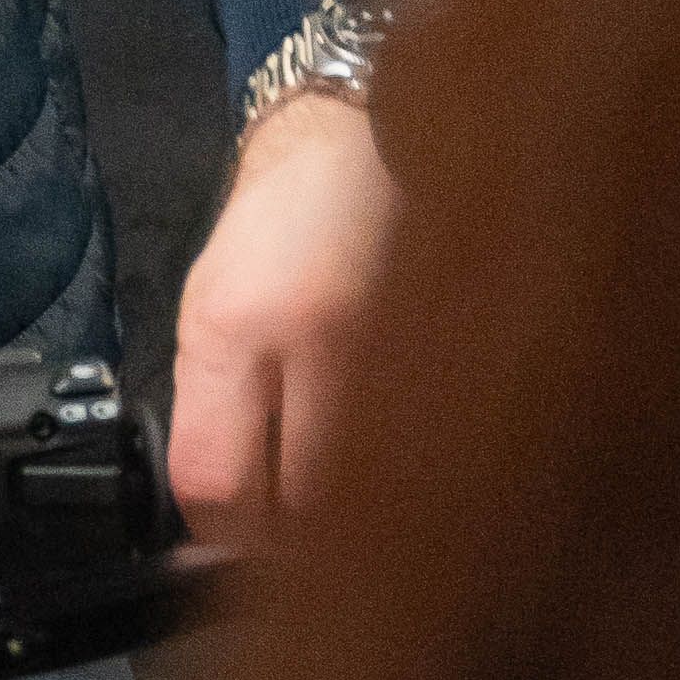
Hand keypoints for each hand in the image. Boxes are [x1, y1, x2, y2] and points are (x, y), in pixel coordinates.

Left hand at [167, 87, 397, 543]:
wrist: (367, 138)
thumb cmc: (281, 228)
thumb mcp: (213, 309)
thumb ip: (214, 410)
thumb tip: (223, 519)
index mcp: (234, 323)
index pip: (215, 483)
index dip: (223, 534)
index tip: (237, 541)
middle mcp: (316, 336)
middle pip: (303, 510)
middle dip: (298, 540)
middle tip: (303, 533)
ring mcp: (401, 343)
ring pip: (380, 496)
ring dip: (369, 518)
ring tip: (363, 496)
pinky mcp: (466, 348)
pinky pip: (442, 455)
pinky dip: (425, 476)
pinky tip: (418, 461)